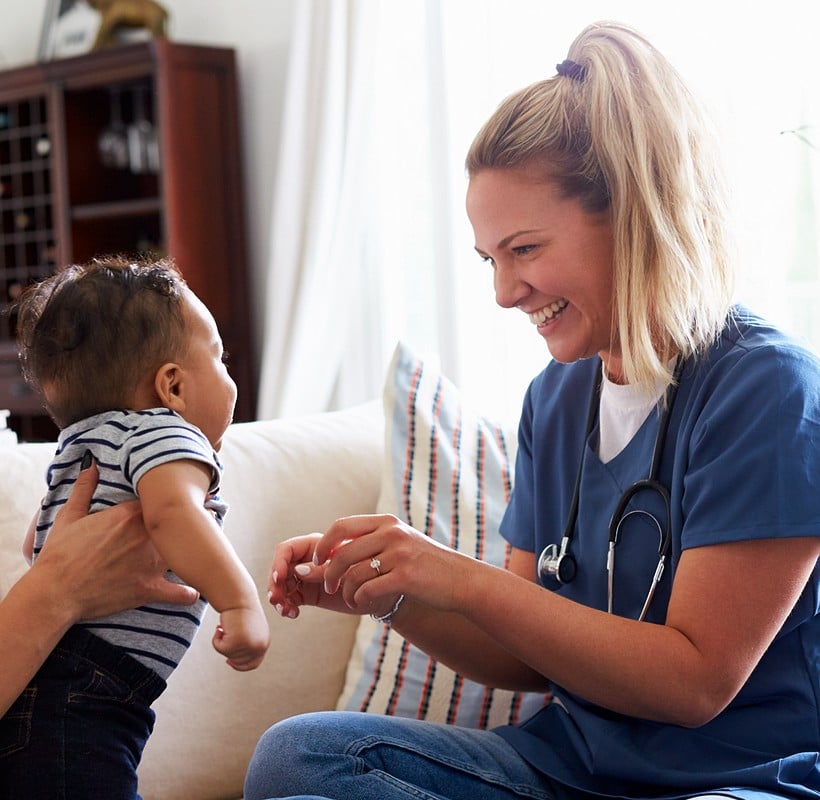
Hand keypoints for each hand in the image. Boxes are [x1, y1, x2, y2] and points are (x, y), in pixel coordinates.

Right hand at [34, 457, 198, 621]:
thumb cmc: (60, 555)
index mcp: (130, 515)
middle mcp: (147, 536)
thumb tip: (91, 463)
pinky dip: (188, 593)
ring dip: (194, 551)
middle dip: (194, 520)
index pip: (162, 500)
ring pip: (185, 553)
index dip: (171, 500)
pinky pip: (179, 592)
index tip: (184, 497)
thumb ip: (84, 488)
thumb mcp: (70, 516)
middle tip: (208, 517)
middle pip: (181, 523)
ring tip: (204, 548)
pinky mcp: (150, 589)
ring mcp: (151, 563)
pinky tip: (194, 590)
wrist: (55, 592)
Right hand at [212, 605, 269, 670]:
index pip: (254, 664)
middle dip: (229, 649)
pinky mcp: (235, 642)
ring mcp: (248, 645)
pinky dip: (216, 638)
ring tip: (227, 626)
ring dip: (222, 641)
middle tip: (226, 634)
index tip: (229, 661)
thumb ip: (248, 645)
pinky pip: (219, 647)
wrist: (238, 597)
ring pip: (227, 654)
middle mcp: (259, 646)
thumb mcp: (251, 631)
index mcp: (264, 643)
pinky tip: (220, 626)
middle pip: (238, 661)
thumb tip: (235, 661)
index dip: (240, 666)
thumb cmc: (243, 611)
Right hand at [268, 532, 360, 618]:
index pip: (287, 549)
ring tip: (285, 610)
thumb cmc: (367, 573)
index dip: (279, 562)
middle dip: (274, 584)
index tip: (279, 578)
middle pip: (280, 568)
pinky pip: (288, 598)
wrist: (379, 592)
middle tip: (276, 600)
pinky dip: (286, 606)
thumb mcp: (347, 570)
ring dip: (278, 597)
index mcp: (315, 546)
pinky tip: (292, 614)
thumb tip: (296, 571)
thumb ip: (322, 570)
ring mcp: (306, 577)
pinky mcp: (307, 593)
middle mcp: (307, 560)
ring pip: (281, 584)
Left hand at [277, 514, 464, 620]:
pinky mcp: (406, 577)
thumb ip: (371, 543)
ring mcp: (400, 554)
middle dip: (328, 573)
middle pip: (343, 552)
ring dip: (345, 591)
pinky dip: (359, 599)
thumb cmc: (426, 564)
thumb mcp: (400, 543)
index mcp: (387, 522)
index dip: (324, 544)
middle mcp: (392, 534)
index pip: (342, 526)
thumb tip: (331, 552)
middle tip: (328, 587)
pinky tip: (362, 603)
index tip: (317, 560)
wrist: (461, 579)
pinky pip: (368, 590)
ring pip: (353, 574)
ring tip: (349, 599)